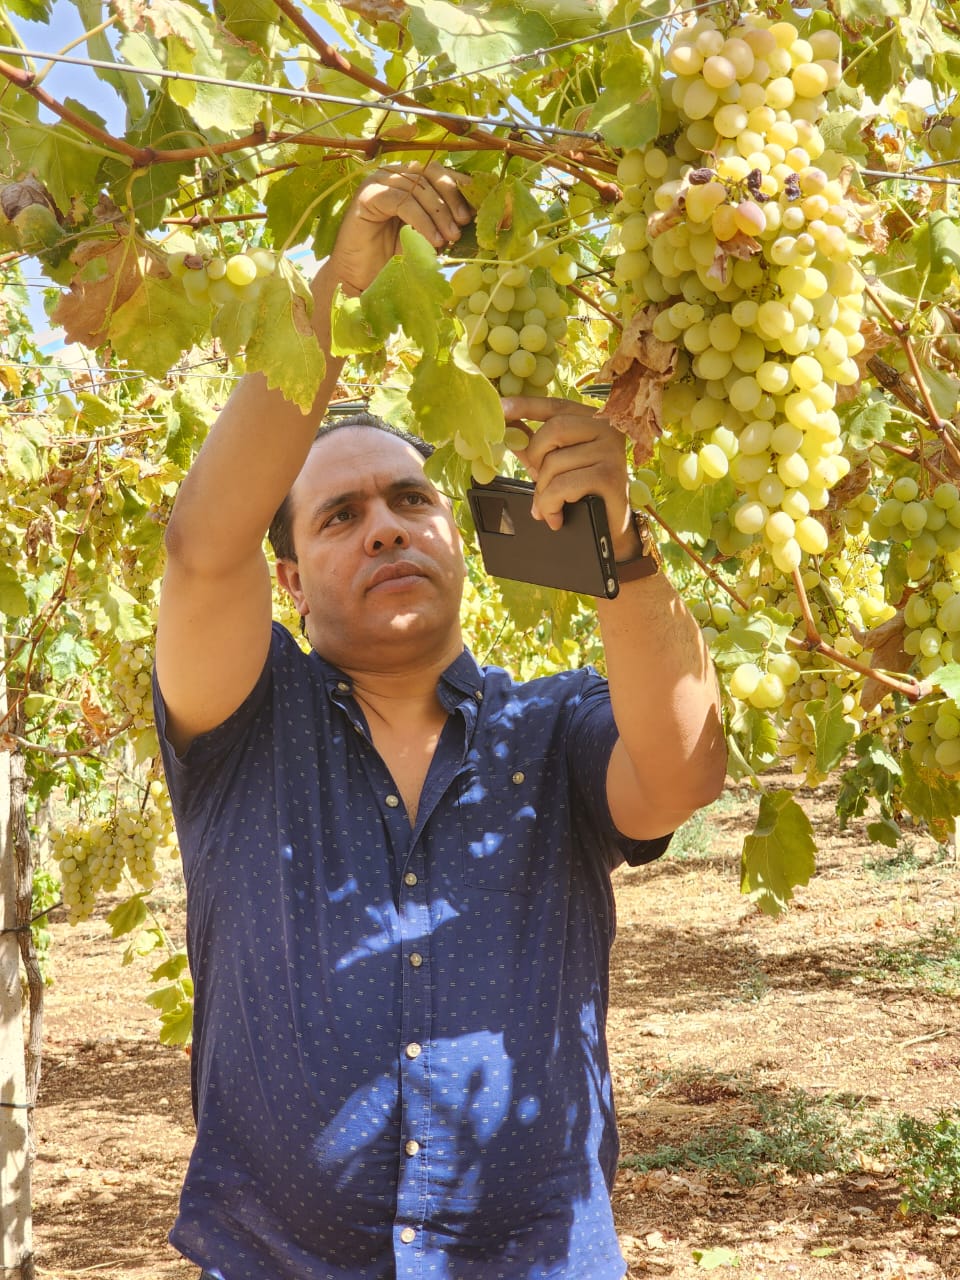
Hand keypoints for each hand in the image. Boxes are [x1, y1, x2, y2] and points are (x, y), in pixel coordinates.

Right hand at [329, 162, 473, 295]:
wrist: (362, 278)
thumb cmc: (394, 258)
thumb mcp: (428, 236)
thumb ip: (446, 223)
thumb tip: (475, 215)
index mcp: (409, 180)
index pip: (438, 172)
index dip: (459, 187)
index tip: (475, 210)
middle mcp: (393, 175)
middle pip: (430, 172)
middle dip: (451, 198)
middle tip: (463, 223)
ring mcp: (379, 182)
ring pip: (418, 186)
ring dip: (439, 213)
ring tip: (449, 238)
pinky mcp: (368, 196)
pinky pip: (402, 200)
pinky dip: (422, 220)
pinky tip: (433, 240)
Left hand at [500, 396, 639, 558]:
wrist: (609, 529)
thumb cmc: (583, 494)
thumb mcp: (556, 465)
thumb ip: (535, 446)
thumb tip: (509, 427)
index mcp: (592, 421)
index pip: (556, 407)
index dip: (526, 405)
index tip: (501, 406)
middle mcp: (606, 429)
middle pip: (553, 430)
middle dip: (535, 458)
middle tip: (537, 481)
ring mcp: (610, 452)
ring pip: (555, 462)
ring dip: (543, 490)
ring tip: (549, 507)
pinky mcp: (609, 477)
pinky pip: (563, 485)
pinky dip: (551, 504)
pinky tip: (555, 517)